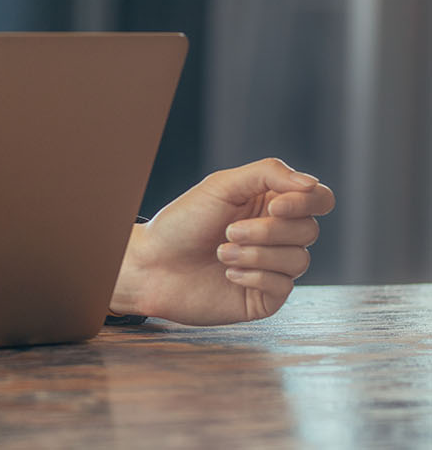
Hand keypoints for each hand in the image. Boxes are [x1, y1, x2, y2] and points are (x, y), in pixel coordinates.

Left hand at [110, 158, 334, 324]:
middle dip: (268, 231)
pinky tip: (228, 273)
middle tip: (229, 231)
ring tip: (221, 252)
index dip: (307, 202)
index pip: (319, 199)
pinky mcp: (265, 297)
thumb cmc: (183, 222)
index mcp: (271, 204)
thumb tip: (312, 184)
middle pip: (309, 230)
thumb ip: (268, 174)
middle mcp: (278, 235)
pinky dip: (254, 276)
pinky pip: (284, 286)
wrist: (152, 264)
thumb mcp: (222, 186)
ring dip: (256, 254)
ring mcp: (274, 267)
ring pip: (299, 259)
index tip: (275, 207)